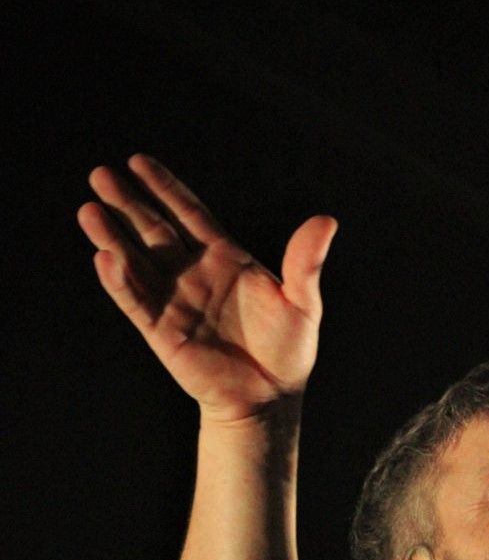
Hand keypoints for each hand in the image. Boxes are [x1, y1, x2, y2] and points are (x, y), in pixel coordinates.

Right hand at [78, 155, 336, 421]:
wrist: (271, 398)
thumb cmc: (289, 351)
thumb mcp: (302, 302)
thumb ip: (305, 262)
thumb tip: (327, 221)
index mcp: (225, 259)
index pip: (188, 214)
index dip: (164, 188)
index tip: (138, 161)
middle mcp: (194, 274)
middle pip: (154, 230)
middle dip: (128, 203)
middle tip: (101, 174)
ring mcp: (176, 302)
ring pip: (137, 262)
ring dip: (113, 237)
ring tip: (89, 209)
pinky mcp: (163, 331)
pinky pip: (136, 302)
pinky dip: (120, 281)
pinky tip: (105, 256)